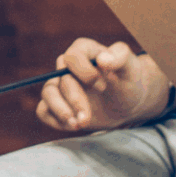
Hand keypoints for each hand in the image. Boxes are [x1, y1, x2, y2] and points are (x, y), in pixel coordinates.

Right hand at [34, 39, 168, 132]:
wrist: (127, 102)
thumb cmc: (129, 80)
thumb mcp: (131, 68)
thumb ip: (120, 57)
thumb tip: (102, 60)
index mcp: (83, 50)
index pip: (72, 58)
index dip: (85, 73)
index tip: (103, 86)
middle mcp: (67, 66)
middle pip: (60, 81)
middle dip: (75, 101)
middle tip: (88, 118)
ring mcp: (60, 85)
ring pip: (47, 95)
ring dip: (61, 112)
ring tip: (78, 125)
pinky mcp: (58, 104)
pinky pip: (44, 111)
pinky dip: (55, 120)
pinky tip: (73, 126)